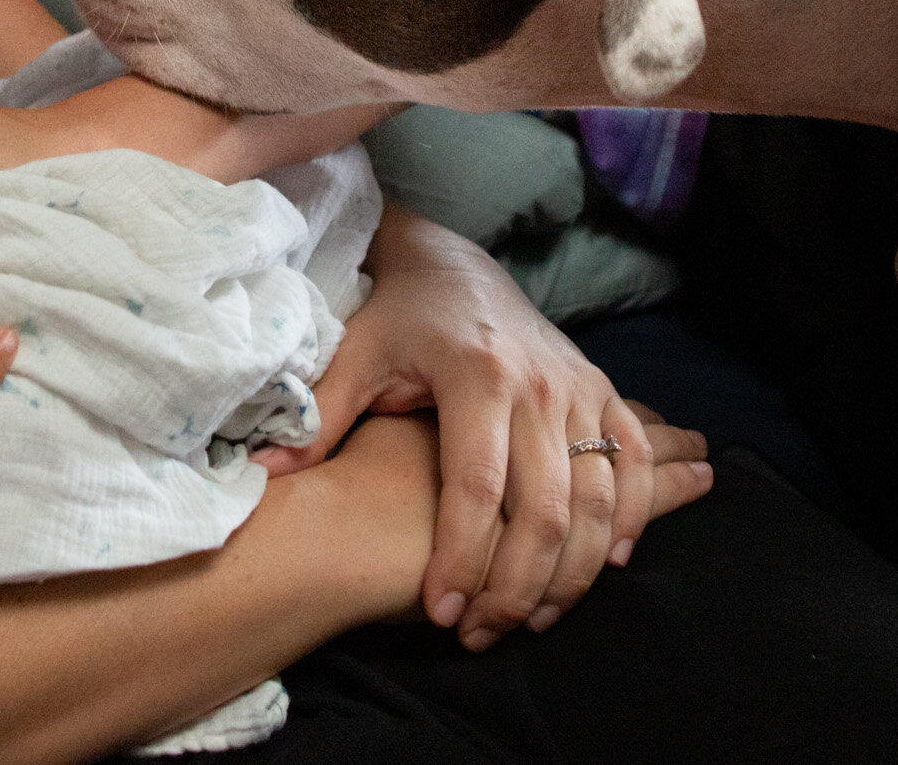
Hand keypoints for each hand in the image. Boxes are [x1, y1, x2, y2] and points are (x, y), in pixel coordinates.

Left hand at [258, 208, 709, 649]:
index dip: (463, 557)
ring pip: (598, 499)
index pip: (476, 487)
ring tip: (530, 619)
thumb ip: (320, 416)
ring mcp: (578, 388)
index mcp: (475, 376)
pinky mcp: (602, 391)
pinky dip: (630, 519)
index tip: (443, 614)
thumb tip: (265, 469)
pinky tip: (608, 564)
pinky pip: (632, 465)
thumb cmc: (396, 315)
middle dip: (517, 585)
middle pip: (546, 507)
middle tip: (482, 634)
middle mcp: (538, 384)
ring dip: (573, 571)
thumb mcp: (354, 354)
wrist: (452, 264)